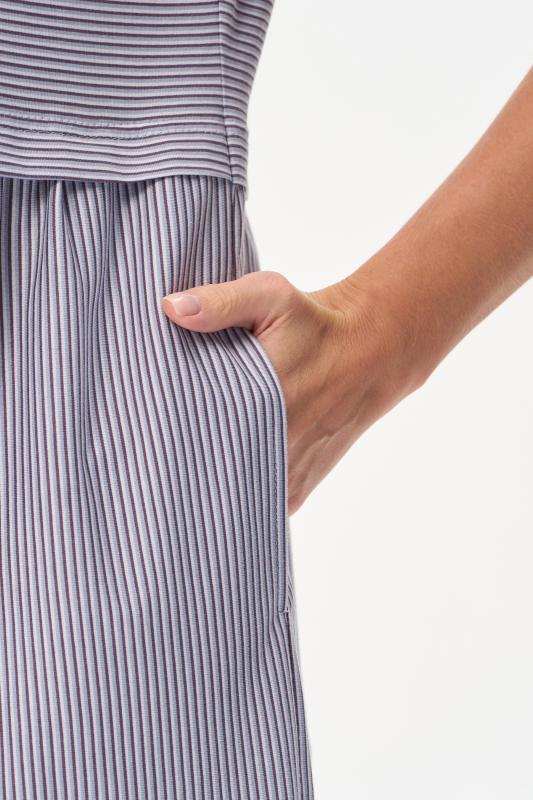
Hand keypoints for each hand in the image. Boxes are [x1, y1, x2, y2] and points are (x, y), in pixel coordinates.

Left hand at [161, 271, 393, 514]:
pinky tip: (218, 469)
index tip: (144, 421)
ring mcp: (284, 480)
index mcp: (262, 405)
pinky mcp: (293, 495)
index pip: (190, 434)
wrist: (367, 356)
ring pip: (227, 497)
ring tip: (185, 456)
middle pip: (204, 471)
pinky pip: (249, 506)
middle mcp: (276, 451)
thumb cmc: (313, 324)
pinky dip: (232, 494)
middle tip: (156, 441)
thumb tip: (171, 309)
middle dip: (179, 457)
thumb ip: (221, 302)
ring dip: (205, 481)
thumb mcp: (271, 297)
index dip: (163, 430)